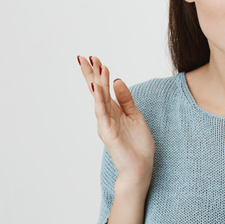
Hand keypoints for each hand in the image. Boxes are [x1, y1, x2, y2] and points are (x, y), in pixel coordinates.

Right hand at [77, 55, 154, 187]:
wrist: (140, 167)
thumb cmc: (138, 144)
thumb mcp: (135, 115)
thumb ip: (126, 99)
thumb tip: (117, 80)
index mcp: (114, 110)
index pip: (104, 89)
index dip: (99, 74)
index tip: (95, 58)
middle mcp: (106, 115)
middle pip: (97, 91)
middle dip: (91, 74)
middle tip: (84, 57)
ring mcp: (105, 123)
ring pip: (99, 98)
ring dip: (97, 81)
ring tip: (94, 66)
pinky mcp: (107, 132)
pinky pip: (103, 112)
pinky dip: (99, 99)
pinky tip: (97, 87)